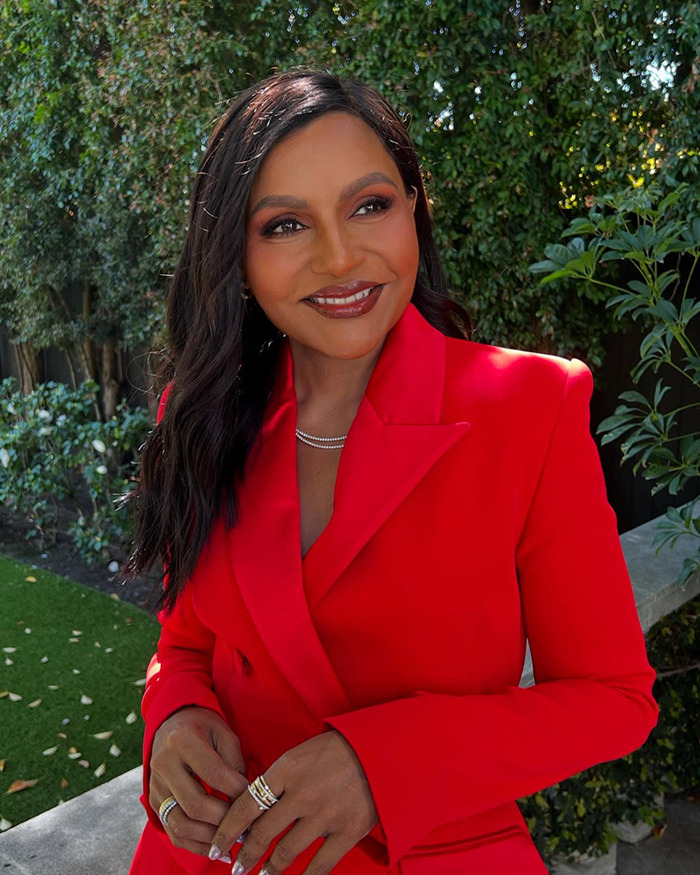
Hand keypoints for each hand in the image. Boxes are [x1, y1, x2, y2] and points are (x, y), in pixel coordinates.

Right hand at [149, 706, 250, 859]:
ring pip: (180, 824)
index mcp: (182, 740)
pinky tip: (216, 849)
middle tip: (247, 826)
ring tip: (234, 841)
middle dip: (224, 819)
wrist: (171, 725)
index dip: (236, 791)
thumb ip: (234, 762)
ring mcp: (154, 786)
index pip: (213, 774)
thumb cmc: (203, 728)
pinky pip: (173, 832)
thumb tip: (245, 797)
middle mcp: (163, 764)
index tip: (254, 798)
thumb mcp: (223, 732)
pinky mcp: (154, 802)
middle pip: (195, 804)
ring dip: (210, 838)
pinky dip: (195, 845)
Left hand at [209, 729, 378, 873]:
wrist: (381, 750)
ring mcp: (325, 815)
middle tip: (235, 868)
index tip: (217, 847)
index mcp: (286, 769)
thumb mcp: (301, 754)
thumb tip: (254, 810)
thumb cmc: (337, 750)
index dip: (227, 831)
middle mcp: (302, 793)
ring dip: (268, 870)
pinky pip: (319, 866)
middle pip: (262, 834)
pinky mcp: (347, 832)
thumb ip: (278, 780)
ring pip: (285, 854)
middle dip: (244, 856)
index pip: (246, 805)